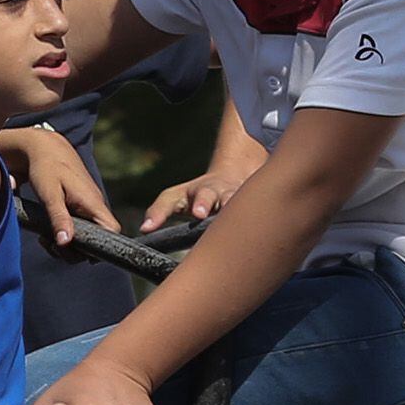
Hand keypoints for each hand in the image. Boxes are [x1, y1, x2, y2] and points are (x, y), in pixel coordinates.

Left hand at [0, 126, 112, 243]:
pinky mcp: (79, 210)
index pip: (112, 232)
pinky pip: (78, 231)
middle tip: (51, 245)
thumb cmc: (47, 168)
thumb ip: (58, 217)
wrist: (44, 148)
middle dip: (75, 252)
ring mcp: (88, 209)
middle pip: (97, 242)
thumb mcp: (49, 193)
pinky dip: (64, 237)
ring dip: (66, 247)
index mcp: (93, 203)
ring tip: (45, 240)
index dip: (100, 247)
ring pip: (85, 239)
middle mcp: (94, 208)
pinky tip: (47, 235)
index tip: (75, 251)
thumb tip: (65, 243)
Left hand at [142, 156, 258, 228]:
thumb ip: (160, 212)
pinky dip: (255, 213)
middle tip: (199, 213)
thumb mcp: (178, 200)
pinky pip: (254, 206)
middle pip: (205, 193)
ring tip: (230, 210)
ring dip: (231, 204)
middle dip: (202, 202)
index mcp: (187, 193)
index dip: (158, 213)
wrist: (236, 176)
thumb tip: (145, 228)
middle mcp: (210, 190)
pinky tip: (260, 222)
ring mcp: (233, 193)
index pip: (168, 199)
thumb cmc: (200, 196)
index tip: (147, 228)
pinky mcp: (253, 198)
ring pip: (233, 197)